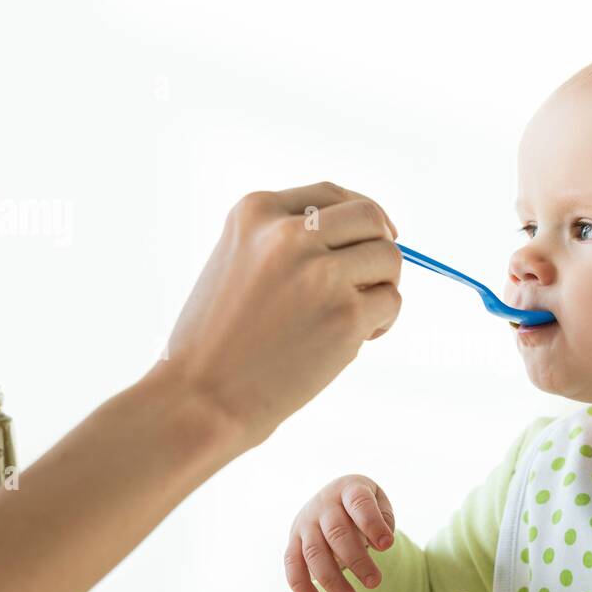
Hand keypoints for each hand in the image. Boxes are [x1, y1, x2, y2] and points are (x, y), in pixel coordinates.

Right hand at [158, 181, 401, 460]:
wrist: (201, 397)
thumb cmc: (215, 339)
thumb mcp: (235, 261)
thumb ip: (284, 242)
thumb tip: (361, 235)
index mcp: (255, 212)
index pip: (330, 194)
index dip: (361, 214)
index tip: (377, 234)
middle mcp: (288, 235)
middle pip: (369, 217)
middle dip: (380, 245)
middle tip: (373, 280)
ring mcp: (320, 274)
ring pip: (389, 258)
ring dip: (383, 286)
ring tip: (357, 317)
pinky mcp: (346, 315)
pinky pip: (390, 302)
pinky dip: (382, 321)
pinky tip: (355, 340)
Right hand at [284, 474, 395, 591]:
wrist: (333, 498)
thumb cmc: (363, 507)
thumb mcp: (379, 503)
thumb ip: (384, 520)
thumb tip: (381, 544)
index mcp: (349, 489)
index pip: (359, 503)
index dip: (372, 524)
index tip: (387, 546)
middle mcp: (324, 504)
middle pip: (337, 532)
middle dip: (356, 559)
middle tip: (374, 582)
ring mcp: (306, 523)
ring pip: (314, 553)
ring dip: (332, 579)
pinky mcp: (293, 541)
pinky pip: (292, 564)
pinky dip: (300, 585)